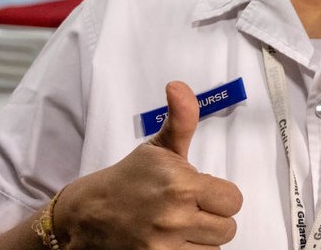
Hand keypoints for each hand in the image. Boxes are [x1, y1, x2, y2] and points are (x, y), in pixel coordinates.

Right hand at [53, 82, 242, 249]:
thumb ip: (181, 118)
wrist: (87, 216)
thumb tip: (179, 86)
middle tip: (192, 208)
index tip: (204, 192)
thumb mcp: (158, 146)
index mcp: (181, 184)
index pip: (233, 200)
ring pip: (214, 248)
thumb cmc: (129, 179)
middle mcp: (174, 217)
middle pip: (228, 227)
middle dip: (214, 217)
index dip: (221, 196)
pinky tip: (174, 240)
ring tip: (181, 224)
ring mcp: (164, 246)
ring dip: (202, 238)